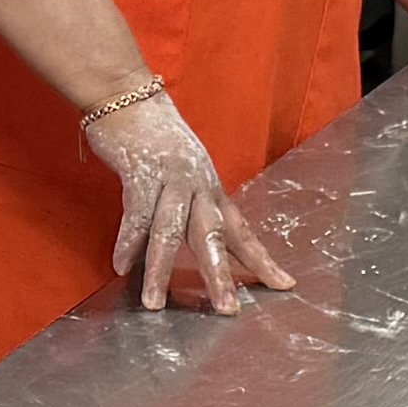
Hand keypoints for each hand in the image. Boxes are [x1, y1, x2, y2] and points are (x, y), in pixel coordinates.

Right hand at [84, 83, 293, 312]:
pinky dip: (128, 242)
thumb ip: (193, 207)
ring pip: (170, 231)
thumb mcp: (186, 173)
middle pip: (213, 236)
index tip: (285, 285)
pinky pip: (135, 214)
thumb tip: (201, 244)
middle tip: (228, 309)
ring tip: (155, 303)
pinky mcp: (140, 172)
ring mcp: (170, 179)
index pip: (242, 231)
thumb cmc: (157, 139)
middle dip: (220, 275)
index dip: (262, 260)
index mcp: (212, 190)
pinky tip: (122, 267)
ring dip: (161, 269)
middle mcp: (198, 186)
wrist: (129, 96)